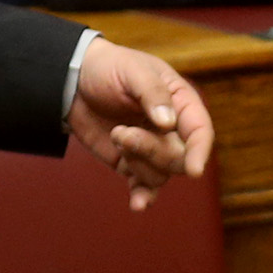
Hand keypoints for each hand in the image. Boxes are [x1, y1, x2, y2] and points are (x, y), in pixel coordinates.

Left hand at [67, 39, 213, 207]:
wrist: (72, 81)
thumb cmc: (108, 68)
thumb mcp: (132, 71)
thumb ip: (153, 94)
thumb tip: (169, 123)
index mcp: (181, 102)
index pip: (201, 131)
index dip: (200, 152)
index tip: (194, 170)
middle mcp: (172, 129)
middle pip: (179, 158)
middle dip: (151, 150)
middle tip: (122, 133)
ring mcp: (152, 149)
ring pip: (160, 174)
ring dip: (136, 162)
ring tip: (115, 136)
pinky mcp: (131, 163)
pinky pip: (144, 186)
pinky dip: (142, 197)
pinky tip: (136, 205)